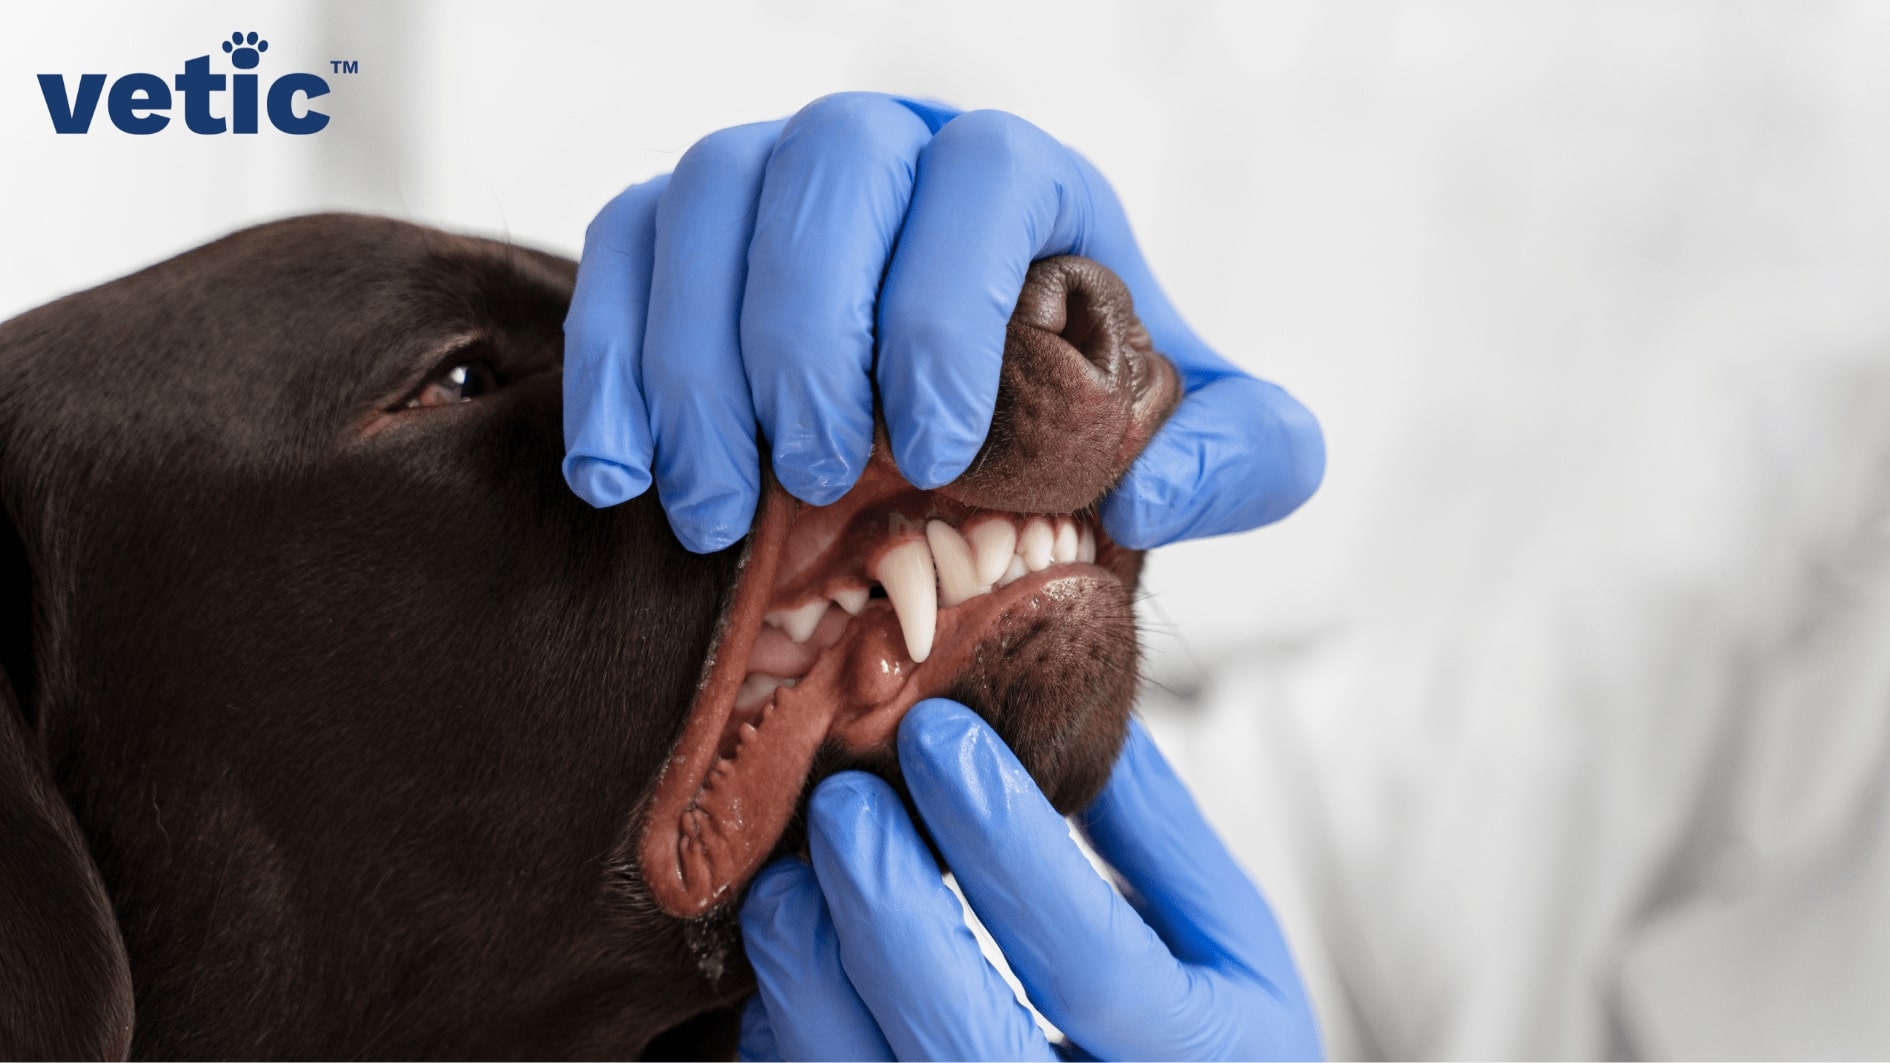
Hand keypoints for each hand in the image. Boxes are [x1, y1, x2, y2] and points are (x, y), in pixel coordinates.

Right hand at [562, 93, 1324, 552]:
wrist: (979, 425)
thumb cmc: (1088, 419)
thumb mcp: (1205, 442)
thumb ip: (1242, 455)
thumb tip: (1152, 492)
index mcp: (1023, 176)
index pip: (982, 179)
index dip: (948, 301)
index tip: (939, 447)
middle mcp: (893, 148)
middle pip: (826, 171)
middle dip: (809, 333)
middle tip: (822, 479)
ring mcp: (775, 173)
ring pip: (706, 199)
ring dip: (696, 362)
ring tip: (717, 514)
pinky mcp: (682, 225)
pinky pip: (620, 246)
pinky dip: (607, 360)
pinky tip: (619, 477)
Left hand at [737, 699, 1321, 1060]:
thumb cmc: (1213, 1043)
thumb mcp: (1228, 941)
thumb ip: (1160, 834)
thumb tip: (1073, 704)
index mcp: (1203, 1056)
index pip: (1090, 960)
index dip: (1006, 843)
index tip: (938, 734)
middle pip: (965, 1042)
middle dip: (889, 906)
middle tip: (846, 799)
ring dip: (811, 974)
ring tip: (790, 877)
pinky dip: (790, 1029)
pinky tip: (787, 953)